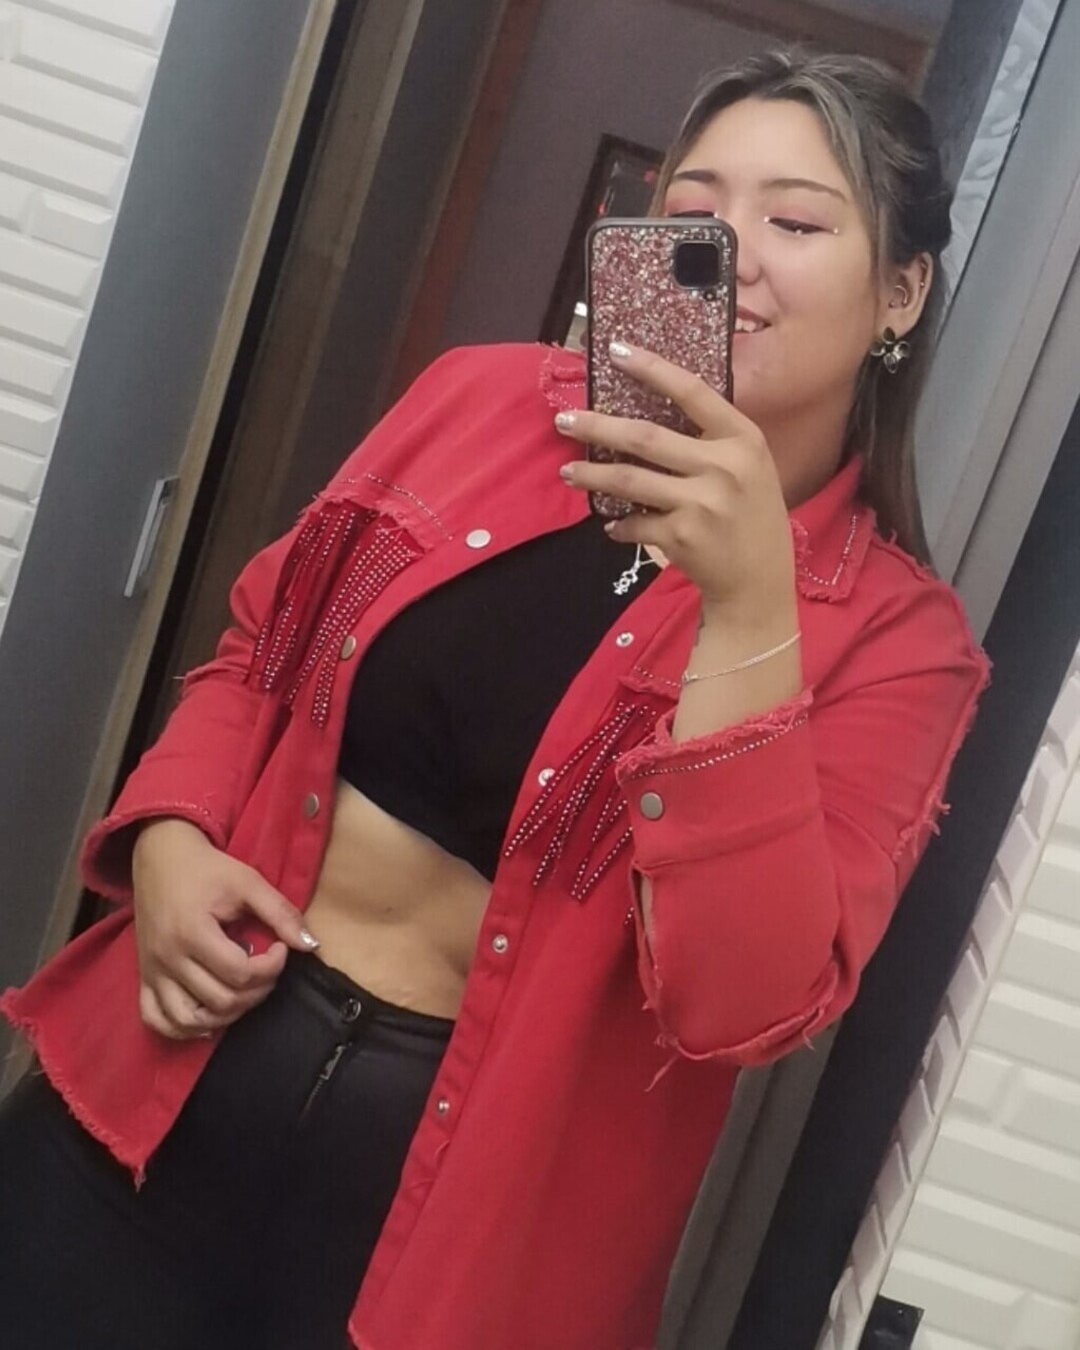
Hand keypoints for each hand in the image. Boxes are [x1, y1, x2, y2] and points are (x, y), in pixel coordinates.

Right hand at [131, 818, 317, 1040]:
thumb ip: (280, 913)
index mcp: (192, 932)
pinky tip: (209, 1014)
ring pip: (190, 1020)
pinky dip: (184, 1027)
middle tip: (266, 968)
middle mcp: (168, 958)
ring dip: (226, 1015)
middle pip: (220, 1001)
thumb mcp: (248, 882)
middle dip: (256, 991)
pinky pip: (157, 1020)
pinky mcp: (143, 978)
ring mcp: (152, 972)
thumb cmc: (207, 869)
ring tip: (243, 991)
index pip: (240, 974)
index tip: (279, 949)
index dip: (271, 968)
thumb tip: (311, 945)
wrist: (161, 856)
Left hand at [556, 343, 795, 624]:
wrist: (760, 582)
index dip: (652, 368)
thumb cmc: (751, 516)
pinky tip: (610, 523)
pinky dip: (617, 524)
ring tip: (568, 472)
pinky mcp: (681, 537)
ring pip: (629, 480)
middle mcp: (724, 467)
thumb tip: (645, 418)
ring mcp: (702, 503)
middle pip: (645, 437)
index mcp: (742, 439)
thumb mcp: (748, 467)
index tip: (616, 351)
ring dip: (592, 475)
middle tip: (564, 420)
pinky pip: (634, 523)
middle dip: (597, 426)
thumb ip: (710, 441)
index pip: (692, 391)